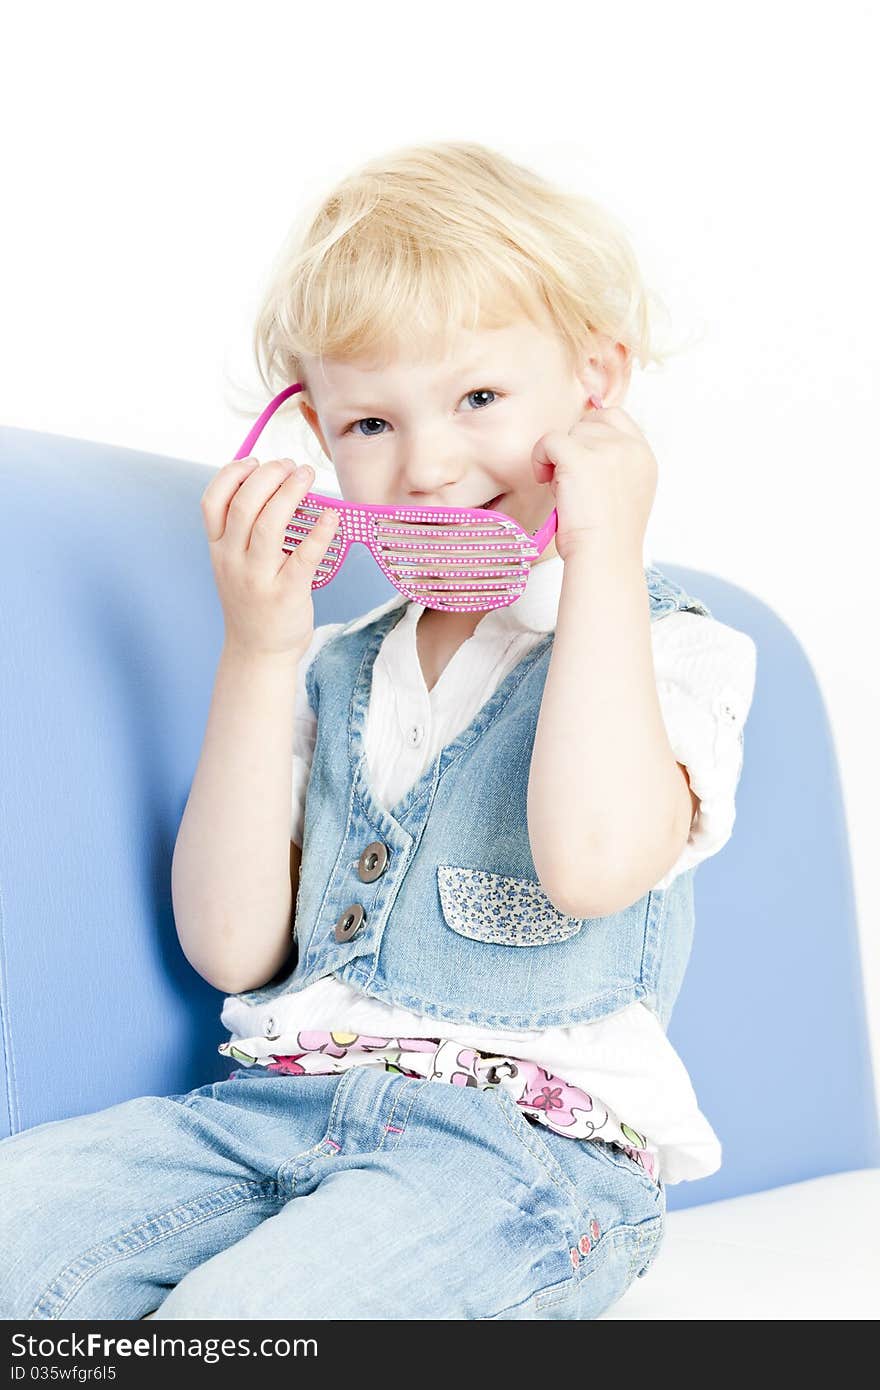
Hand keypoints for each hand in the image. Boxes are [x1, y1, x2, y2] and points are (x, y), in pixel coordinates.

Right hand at [200, 457, 339, 658]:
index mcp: (218, 549)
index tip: (255, 461)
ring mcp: (258, 578)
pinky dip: (319, 532)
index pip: (212, 501)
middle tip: (291, 465)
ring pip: (269, 524)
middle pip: (244, 505)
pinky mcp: (287, 593)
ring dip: (290, 492)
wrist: (257, 652)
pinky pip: (304, 556)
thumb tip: (271, 483)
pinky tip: (331, 516)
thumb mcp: (233, 564)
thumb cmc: (252, 600)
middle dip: (269, 475)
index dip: (232, 474)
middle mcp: (232, 560)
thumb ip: (241, 530)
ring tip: (306, 475)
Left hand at [530, 397, 656, 560]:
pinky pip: (549, 441)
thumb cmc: (607, 540)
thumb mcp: (624, 494)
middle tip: (573, 484)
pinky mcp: (579, 457)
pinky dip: (540, 458)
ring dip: (559, 458)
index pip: (614, 417)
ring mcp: (607, 449)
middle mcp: (630, 448)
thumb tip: (579, 447)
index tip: (578, 457)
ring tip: (566, 490)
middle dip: (574, 449)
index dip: (590, 431)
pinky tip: (545, 481)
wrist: (604, 558)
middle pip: (588, 423)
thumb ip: (612, 467)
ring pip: (568, 433)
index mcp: (644, 457)